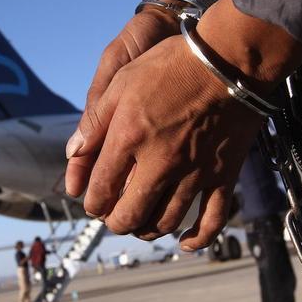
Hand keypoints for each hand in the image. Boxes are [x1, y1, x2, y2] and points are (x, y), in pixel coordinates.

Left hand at [65, 0, 301, 248]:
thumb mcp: (122, 81)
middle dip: (116, 223)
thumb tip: (73, 154)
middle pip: (130, 215)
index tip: (93, 203)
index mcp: (128, 139)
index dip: (92, 203)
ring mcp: (193, 173)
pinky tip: (185, 243)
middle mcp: (159, 163)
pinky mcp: (223, 175)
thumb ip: (95, 121)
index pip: (100, 190)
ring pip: (166, 220)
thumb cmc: (172, 64)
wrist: (229, 59)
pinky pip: (212, 219)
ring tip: (141, 225)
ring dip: (148, 229)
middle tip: (114, 218)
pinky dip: (198, 238)